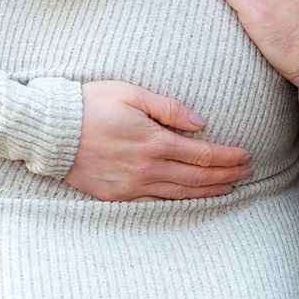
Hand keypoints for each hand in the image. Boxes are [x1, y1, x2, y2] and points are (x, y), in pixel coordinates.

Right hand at [61, 80, 250, 200]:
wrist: (51, 131)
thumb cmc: (90, 104)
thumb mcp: (131, 94)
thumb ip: (169, 107)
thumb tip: (201, 123)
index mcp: (154, 141)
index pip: (202, 154)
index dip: (227, 157)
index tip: (245, 156)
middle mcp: (147, 168)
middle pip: (197, 177)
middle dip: (226, 176)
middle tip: (247, 173)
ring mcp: (132, 186)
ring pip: (180, 194)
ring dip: (208, 192)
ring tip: (229, 188)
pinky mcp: (117, 196)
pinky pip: (156, 204)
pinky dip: (179, 203)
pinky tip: (192, 200)